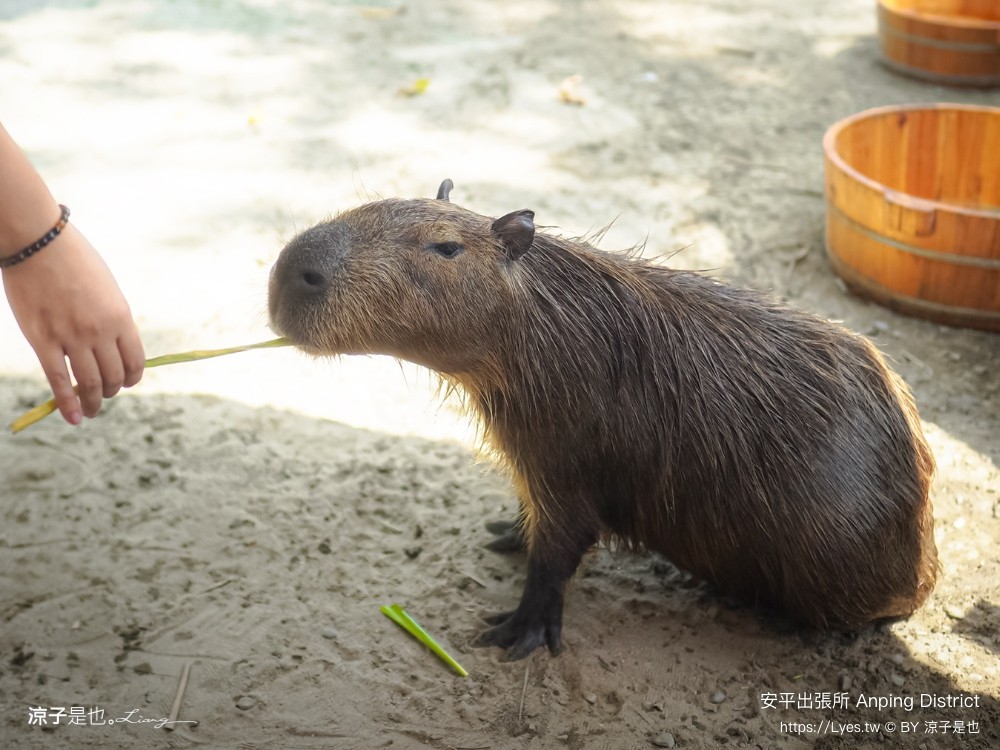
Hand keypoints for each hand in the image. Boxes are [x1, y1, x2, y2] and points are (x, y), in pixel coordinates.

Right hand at [2, 224, 144, 423]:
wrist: (39, 243)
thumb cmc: (75, 261)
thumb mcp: (107, 289)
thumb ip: (112, 318)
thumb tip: (115, 345)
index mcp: (121, 317)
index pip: (135, 361)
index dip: (133, 377)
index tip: (128, 382)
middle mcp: (100, 331)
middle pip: (113, 376)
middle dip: (112, 391)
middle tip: (106, 395)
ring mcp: (71, 337)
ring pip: (89, 383)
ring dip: (94, 403)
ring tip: (92, 412)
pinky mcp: (43, 340)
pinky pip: (58, 380)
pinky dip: (68, 403)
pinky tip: (74, 417)